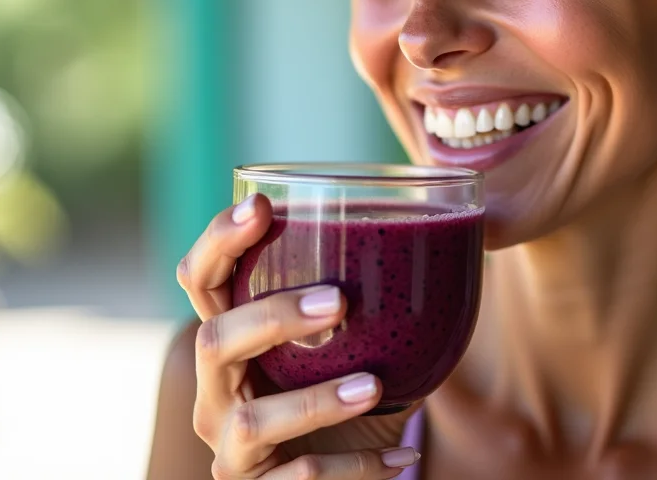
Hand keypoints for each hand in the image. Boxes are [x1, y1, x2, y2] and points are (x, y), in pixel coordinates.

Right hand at [177, 194, 419, 478]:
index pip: (202, 281)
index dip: (220, 240)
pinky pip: (300, 479)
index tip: (262, 205)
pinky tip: (403, 457)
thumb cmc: (350, 398)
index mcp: (233, 338)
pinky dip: (355, 469)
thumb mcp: (354, 345)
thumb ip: (374, 296)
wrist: (345, 477)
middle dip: (272, 315)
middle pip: (214, 340)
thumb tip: (454, 227)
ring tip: (374, 387)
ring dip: (316, 403)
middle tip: (339, 301)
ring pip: (251, 420)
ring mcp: (230, 446)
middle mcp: (217, 390)